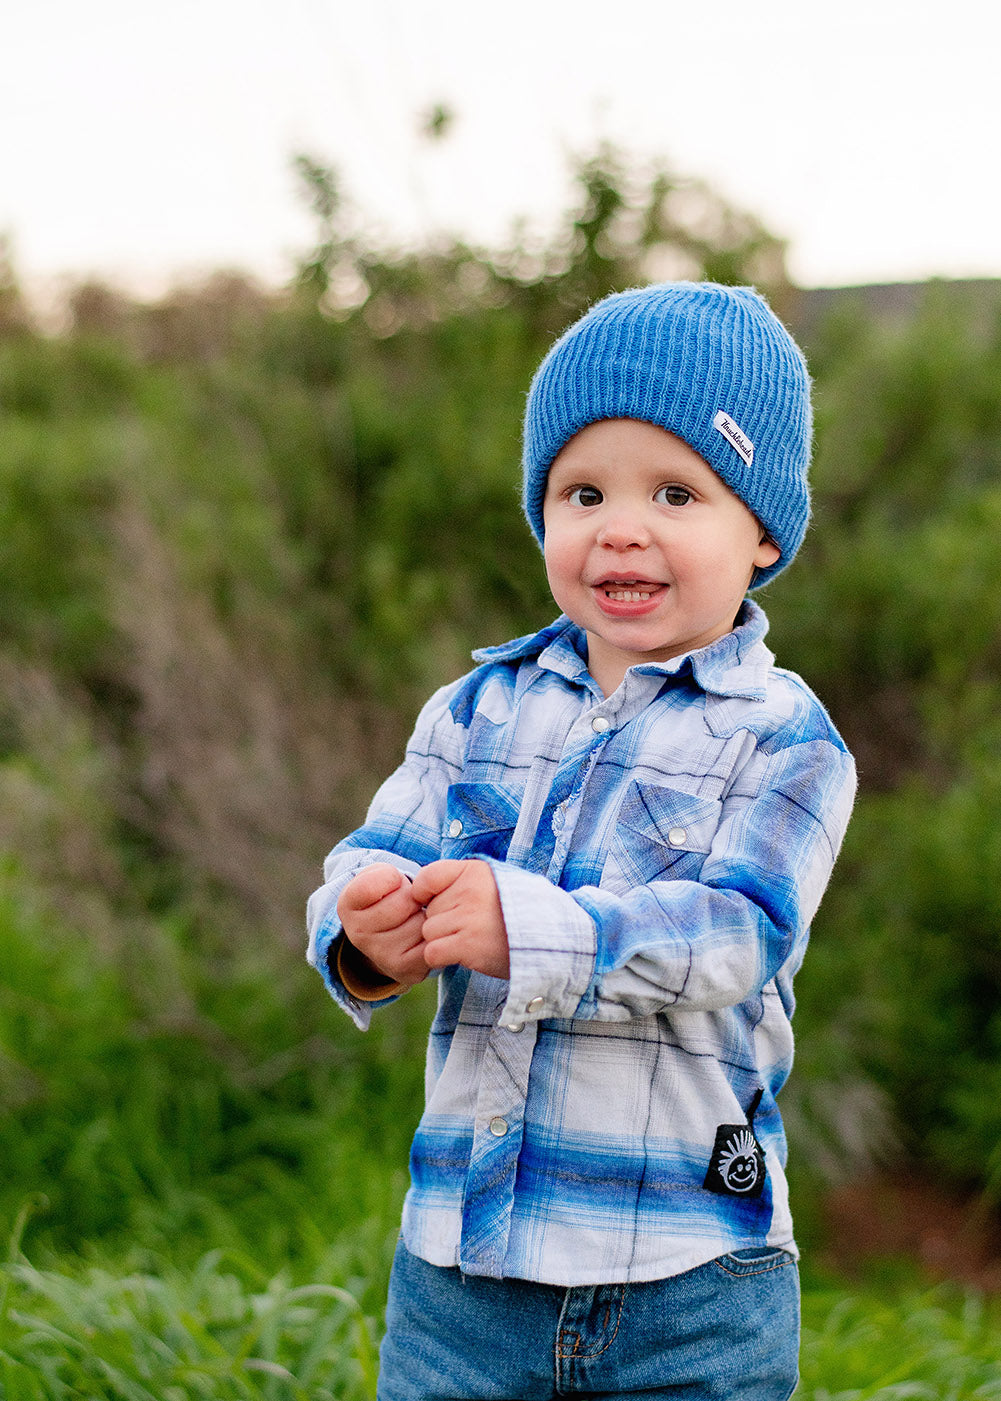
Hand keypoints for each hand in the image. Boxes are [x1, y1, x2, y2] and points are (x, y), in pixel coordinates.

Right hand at [336, 864, 427, 987]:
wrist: (391, 931)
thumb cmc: (388, 894)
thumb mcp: (380, 874)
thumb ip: (387, 875)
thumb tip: (415, 896)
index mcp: (347, 906)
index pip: (369, 886)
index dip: (390, 878)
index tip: (392, 882)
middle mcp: (357, 935)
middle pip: (402, 903)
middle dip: (412, 896)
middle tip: (407, 902)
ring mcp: (380, 956)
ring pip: (420, 923)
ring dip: (425, 915)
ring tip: (414, 917)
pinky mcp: (404, 970)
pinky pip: (431, 944)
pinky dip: (433, 935)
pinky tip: (422, 934)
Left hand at [411, 859, 509, 979]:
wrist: (552, 942)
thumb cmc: (517, 915)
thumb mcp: (493, 884)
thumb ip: (461, 883)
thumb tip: (421, 894)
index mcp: (474, 871)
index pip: (427, 877)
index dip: (425, 894)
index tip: (441, 906)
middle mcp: (469, 891)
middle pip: (428, 910)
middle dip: (442, 923)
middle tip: (469, 928)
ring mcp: (468, 917)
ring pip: (429, 932)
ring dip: (443, 942)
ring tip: (470, 942)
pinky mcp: (468, 944)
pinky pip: (432, 952)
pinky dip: (441, 958)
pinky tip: (462, 956)